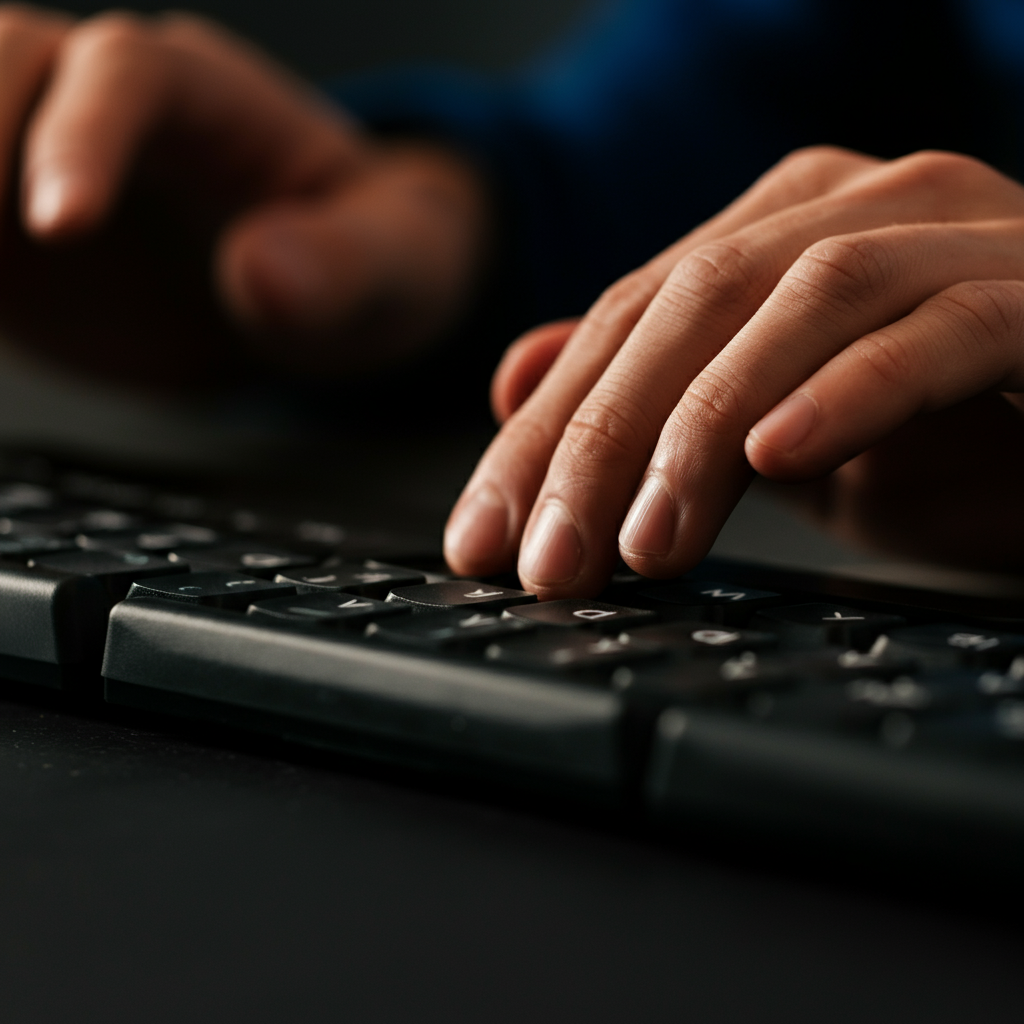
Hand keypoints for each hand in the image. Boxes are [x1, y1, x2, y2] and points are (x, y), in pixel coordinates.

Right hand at [0, 6, 485, 384]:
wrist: (327, 286)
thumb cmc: (368, 255)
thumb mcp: (392, 265)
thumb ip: (344, 268)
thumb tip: (262, 275)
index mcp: (208, 95)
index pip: (126, 75)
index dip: (79, 138)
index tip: (58, 230)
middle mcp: (111, 103)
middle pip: (0, 63)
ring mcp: (50, 156)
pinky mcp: (20, 230)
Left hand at [444, 147, 1023, 594]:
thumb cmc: (950, 440)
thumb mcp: (772, 433)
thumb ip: (655, 399)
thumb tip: (513, 382)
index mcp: (782, 229)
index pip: (627, 319)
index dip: (542, 431)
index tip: (485, 538)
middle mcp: (860, 206)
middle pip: (691, 304)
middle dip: (598, 441)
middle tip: (547, 560)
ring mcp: (956, 232)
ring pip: (798, 303)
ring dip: (703, 430)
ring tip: (643, 543)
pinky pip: (942, 326)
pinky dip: (852, 391)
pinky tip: (782, 456)